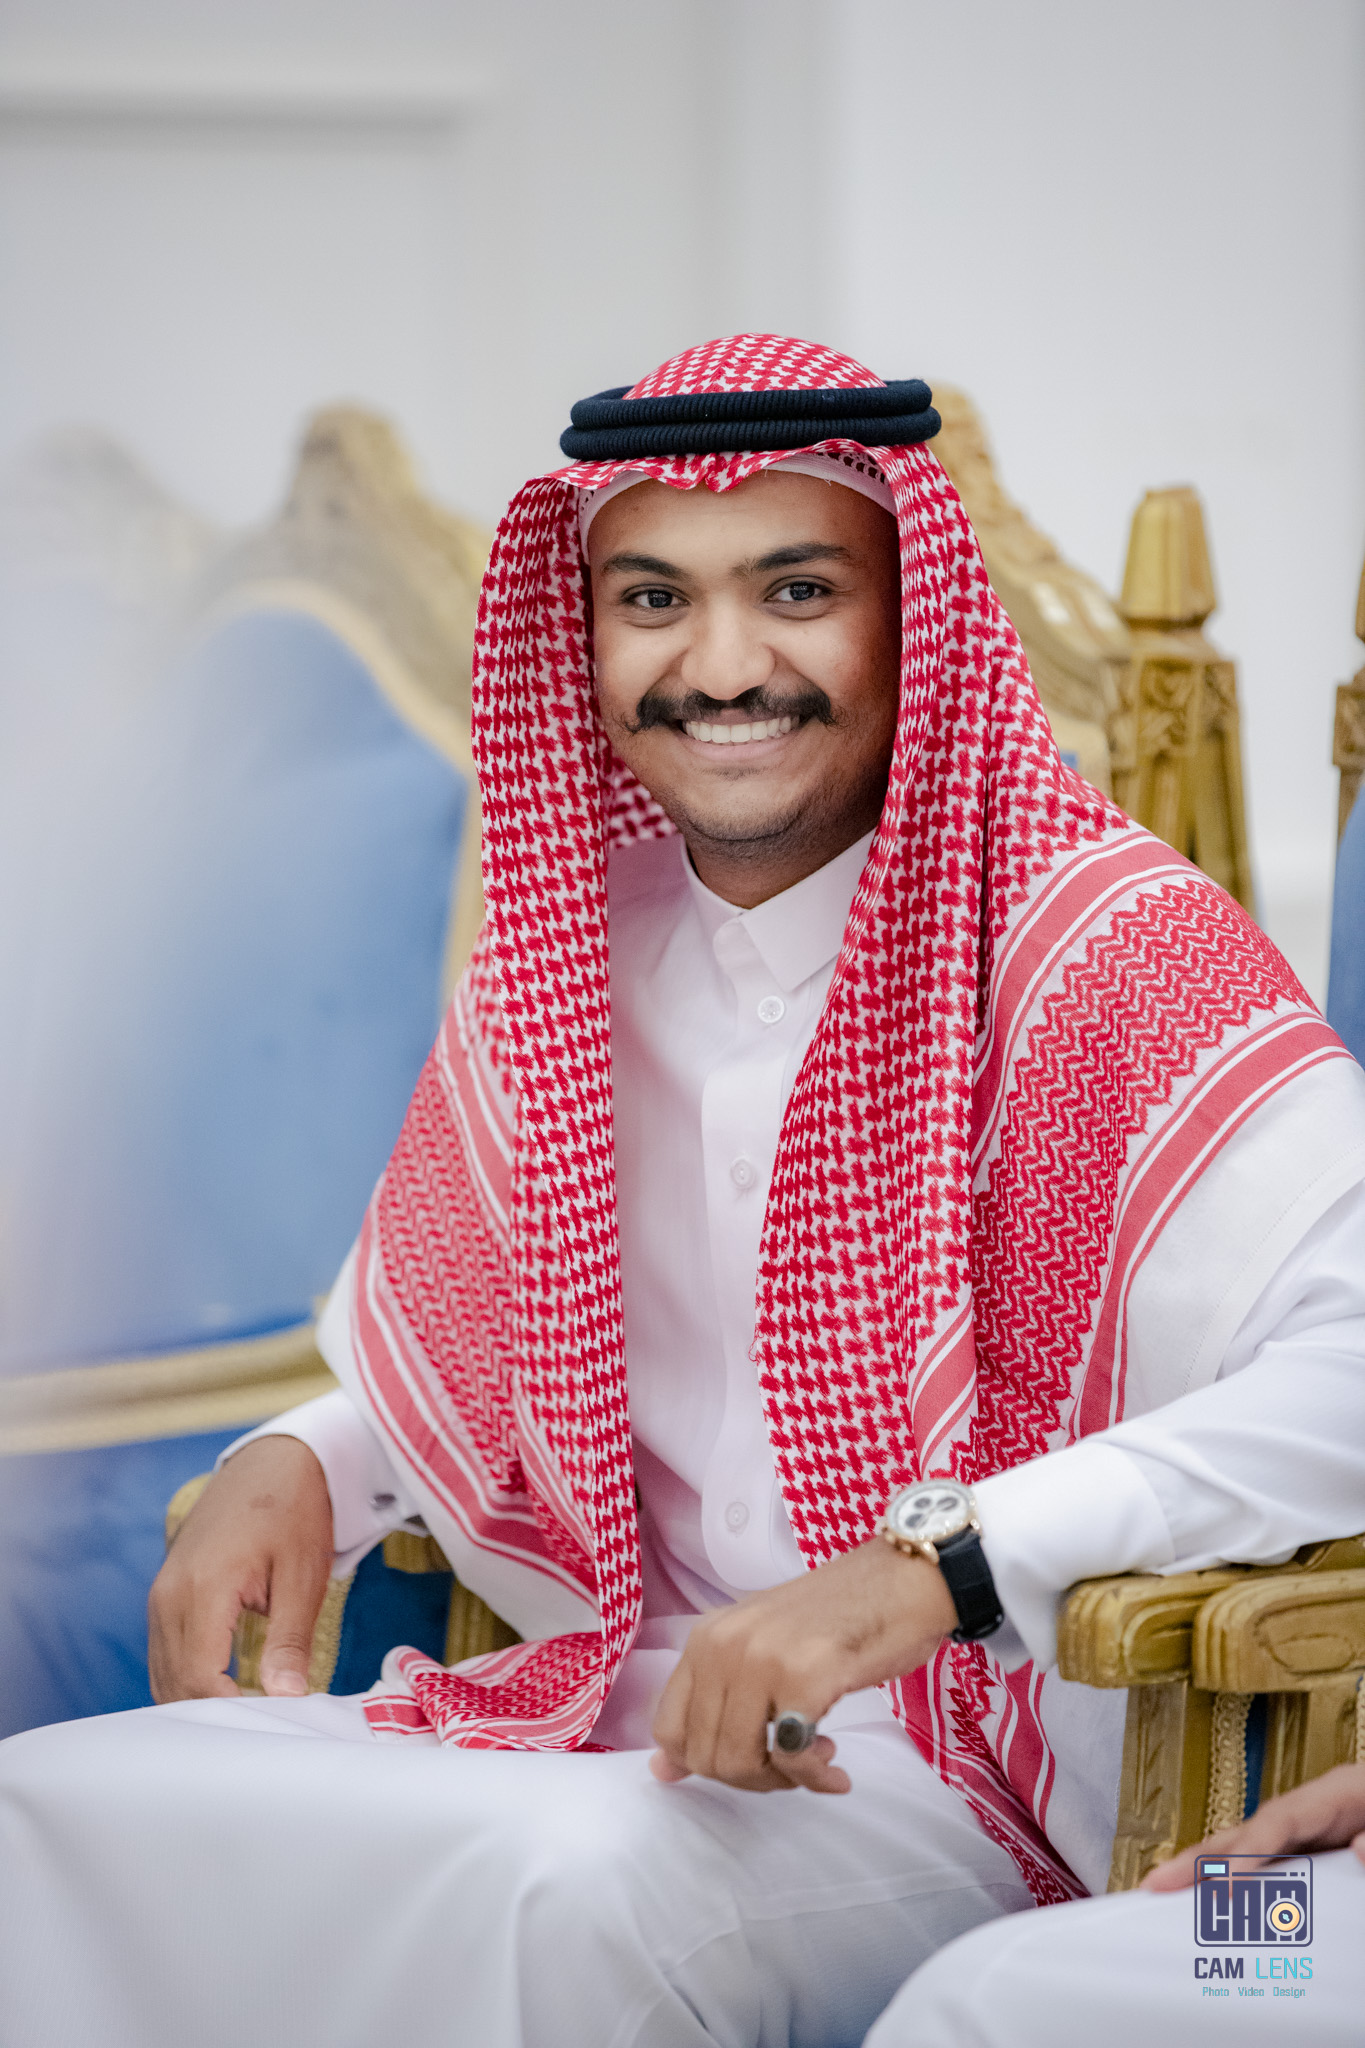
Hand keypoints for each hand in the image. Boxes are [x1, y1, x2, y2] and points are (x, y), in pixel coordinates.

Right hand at [147, 1436, 333, 1702]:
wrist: (275, 1459)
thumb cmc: (294, 1511)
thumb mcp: (302, 1576)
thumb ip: (288, 1641)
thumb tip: (286, 1699)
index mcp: (202, 1590)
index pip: (197, 1680)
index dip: (230, 1713)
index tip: (271, 1723)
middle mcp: (168, 1596)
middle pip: (173, 1685)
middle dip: (213, 1715)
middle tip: (263, 1727)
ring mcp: (161, 1595)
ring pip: (163, 1673)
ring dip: (198, 1698)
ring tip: (249, 1712)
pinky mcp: (165, 1594)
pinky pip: (166, 1652)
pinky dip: (189, 1676)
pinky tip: (227, 1687)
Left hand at [649, 1537, 955, 1794]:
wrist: (901, 1580)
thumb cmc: (838, 1618)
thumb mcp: (761, 1648)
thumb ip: (714, 1702)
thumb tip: (663, 1772)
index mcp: (706, 1637)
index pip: (669, 1728)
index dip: (704, 1763)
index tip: (750, 1759)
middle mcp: (724, 1645)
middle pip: (706, 1756)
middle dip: (752, 1778)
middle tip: (792, 1764)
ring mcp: (762, 1659)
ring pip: (741, 1763)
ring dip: (783, 1780)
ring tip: (816, 1759)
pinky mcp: (805, 1678)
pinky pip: (792, 1760)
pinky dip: (814, 1779)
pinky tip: (835, 1769)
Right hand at [1142, 1762, 1364, 1891]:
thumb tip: (1358, 1849)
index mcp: (1341, 1792)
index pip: (1282, 1821)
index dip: (1247, 1850)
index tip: (1220, 1883)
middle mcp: (1319, 1809)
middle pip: (1252, 1830)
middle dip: (1201, 1856)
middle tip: (1153, 1884)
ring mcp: (1318, 1829)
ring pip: (1256, 1849)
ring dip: (1211, 1870)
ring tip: (1167, 1894)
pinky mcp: (1323, 1852)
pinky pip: (1277, 1870)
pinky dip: (1242, 1883)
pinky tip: (1222, 1907)